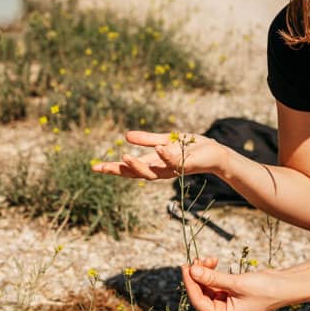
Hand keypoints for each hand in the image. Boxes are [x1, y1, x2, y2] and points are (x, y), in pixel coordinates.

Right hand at [90, 131, 224, 179]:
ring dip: (138, 166)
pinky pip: (175, 162)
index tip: (94, 167)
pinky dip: (166, 156)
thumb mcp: (165, 140)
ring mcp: (173, 170)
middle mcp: (161, 170)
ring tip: (124, 157)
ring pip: (152, 173)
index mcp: (154, 164)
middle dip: (119, 171)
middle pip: (136, 175)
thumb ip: (147, 139)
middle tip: (101, 167)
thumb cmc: (190, 147)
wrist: (215, 153)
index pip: (130, 169)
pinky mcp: (187, 165)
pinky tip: (159, 148)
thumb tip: (126, 136)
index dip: (113, 168)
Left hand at [181, 258, 286, 310]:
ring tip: (209, 258)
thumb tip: (192, 270)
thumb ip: (213, 277)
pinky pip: (213, 283)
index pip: (198, 301)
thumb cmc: (265, 289)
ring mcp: (225, 305)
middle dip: (197, 276)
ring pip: (205, 287)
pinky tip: (213, 262)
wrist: (284, 286)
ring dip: (204, 272)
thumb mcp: (237, 283)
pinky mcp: (228, 294)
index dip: (190, 283)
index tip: (186, 266)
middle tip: (196, 259)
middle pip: (199, 294)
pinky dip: (211, 272)